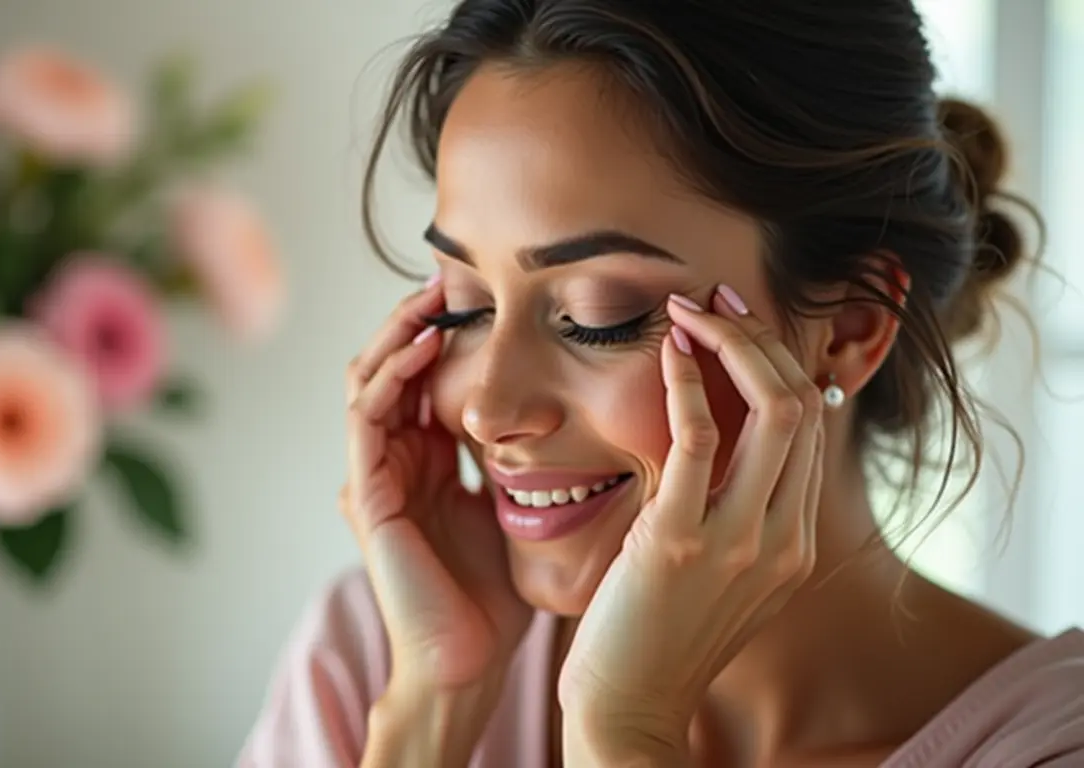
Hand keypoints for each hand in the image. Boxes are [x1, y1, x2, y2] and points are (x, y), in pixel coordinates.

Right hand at [341, 279, 532, 695]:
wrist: (468, 663)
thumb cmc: (496, 598)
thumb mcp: (515, 509)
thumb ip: (522, 462)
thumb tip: (572, 414)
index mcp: (430, 463)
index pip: (425, 378)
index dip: (445, 333)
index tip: (482, 291)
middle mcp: (397, 462)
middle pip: (390, 368)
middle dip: (415, 319)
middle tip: (448, 275)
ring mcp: (377, 475)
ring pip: (368, 379)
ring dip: (396, 333)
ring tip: (431, 294)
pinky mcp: (367, 494)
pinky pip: (367, 417)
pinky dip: (390, 375)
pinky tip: (423, 343)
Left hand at [559, 287, 824, 757]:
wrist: (628, 706)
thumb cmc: (659, 632)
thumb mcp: (719, 569)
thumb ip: (733, 508)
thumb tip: (720, 437)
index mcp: (797, 542)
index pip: (812, 426)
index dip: (779, 361)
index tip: (739, 321)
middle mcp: (786, 539)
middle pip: (805, 406)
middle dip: (762, 338)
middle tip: (715, 300)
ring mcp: (741, 542)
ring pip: (774, 411)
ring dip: (731, 343)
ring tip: (689, 309)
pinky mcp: (682, 542)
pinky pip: (699, 439)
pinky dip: (688, 383)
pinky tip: (667, 352)